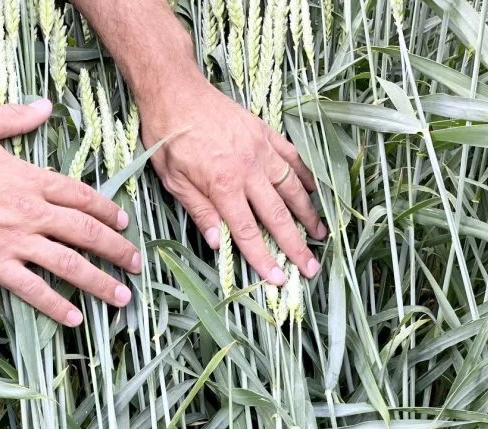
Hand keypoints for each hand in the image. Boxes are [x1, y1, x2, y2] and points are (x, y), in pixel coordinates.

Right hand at [0, 100, 140, 326]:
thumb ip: (15, 118)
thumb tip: (45, 106)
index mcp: (28, 177)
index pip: (80, 195)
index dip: (106, 210)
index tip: (124, 222)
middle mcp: (28, 210)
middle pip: (85, 232)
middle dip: (117, 249)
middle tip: (137, 265)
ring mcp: (12, 240)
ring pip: (68, 264)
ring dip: (99, 282)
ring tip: (121, 297)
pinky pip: (32, 289)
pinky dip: (56, 305)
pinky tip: (75, 318)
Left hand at [139, 79, 325, 284]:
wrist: (174, 90)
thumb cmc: (167, 136)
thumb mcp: (173, 180)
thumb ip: (199, 211)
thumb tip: (219, 243)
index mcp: (223, 184)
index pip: (247, 231)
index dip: (264, 257)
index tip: (279, 278)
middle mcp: (248, 168)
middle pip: (278, 214)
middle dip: (296, 243)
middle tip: (311, 266)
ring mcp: (260, 148)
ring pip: (292, 186)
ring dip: (308, 212)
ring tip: (320, 233)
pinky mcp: (265, 132)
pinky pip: (292, 157)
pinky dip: (305, 175)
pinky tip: (314, 190)